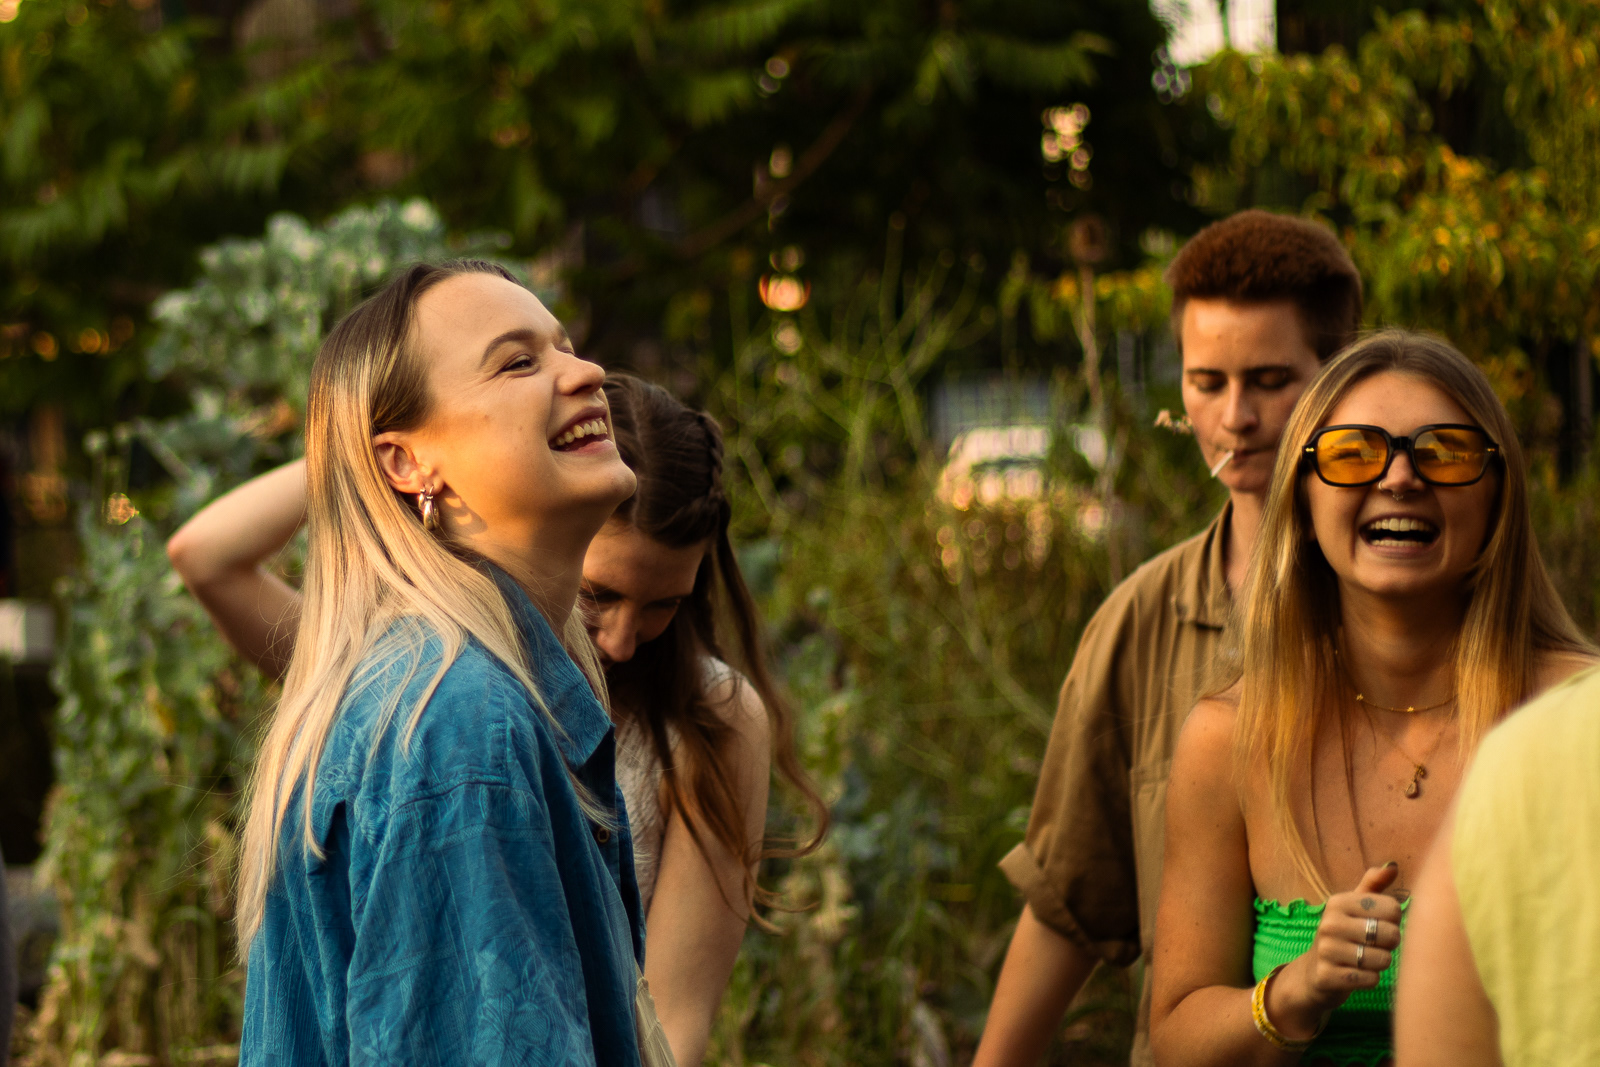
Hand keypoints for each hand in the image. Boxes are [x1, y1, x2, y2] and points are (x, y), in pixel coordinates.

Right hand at [1302, 863, 1404, 1009]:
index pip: (1393, 908)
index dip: (1394, 920)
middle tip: (1375, 944)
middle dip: (1390, 944)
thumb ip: (1373, 886)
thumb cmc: (1343, 935)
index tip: (1380, 923)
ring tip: (1366, 959)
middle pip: (1391, 934)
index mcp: (1338, 902)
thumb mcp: (1353, 907)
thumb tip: (1393, 866)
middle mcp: (1330, 923)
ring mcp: (1327, 950)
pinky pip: (1371, 979)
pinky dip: (1371, 979)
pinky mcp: (1327, 976)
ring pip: (1383, 959)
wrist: (1314, 972)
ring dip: (1381, 963)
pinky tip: (1358, 974)